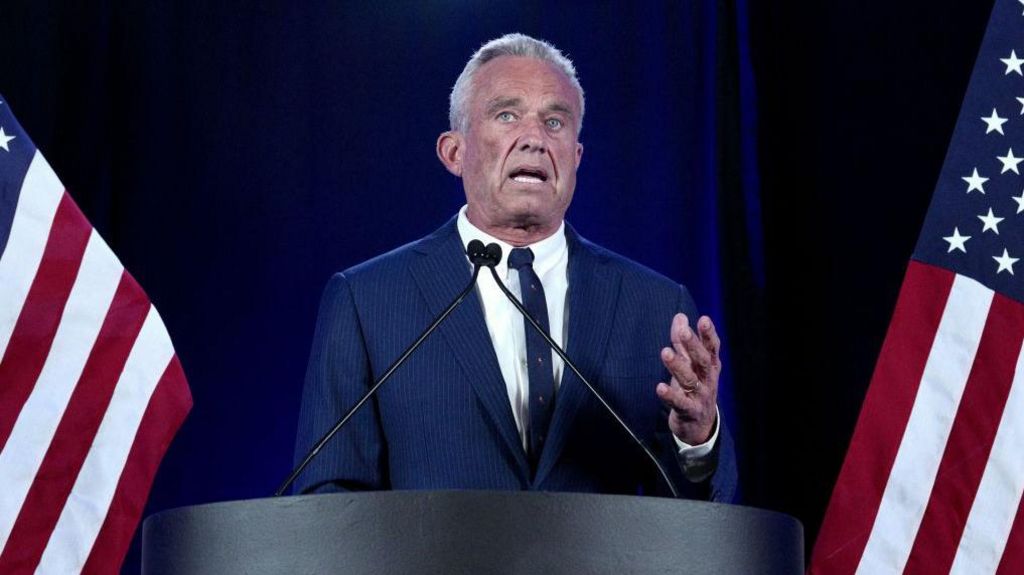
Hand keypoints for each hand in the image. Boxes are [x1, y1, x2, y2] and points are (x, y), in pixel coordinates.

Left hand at [655, 313, 719, 444]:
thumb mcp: (690, 364)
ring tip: (665, 352)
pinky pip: (679, 403)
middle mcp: (708, 379)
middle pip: (701, 360)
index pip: (711, 347)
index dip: (708, 334)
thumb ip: (683, 341)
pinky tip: (660, 387)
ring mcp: (700, 396)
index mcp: (710, 366)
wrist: (700, 425)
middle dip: (693, 345)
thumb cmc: (694, 387)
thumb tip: (680, 316)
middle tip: (683, 332)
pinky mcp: (689, 411)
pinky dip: (670, 395)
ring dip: (678, 366)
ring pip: (689, 379)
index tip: (704, 319)